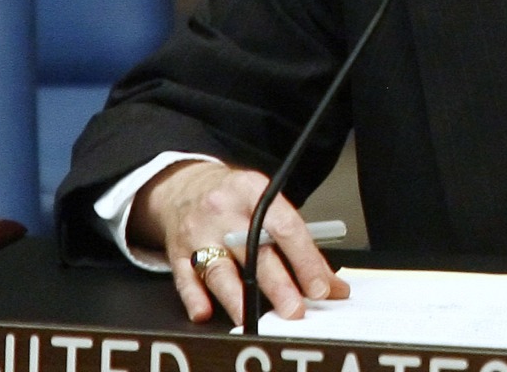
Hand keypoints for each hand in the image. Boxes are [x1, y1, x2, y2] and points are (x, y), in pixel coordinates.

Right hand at [129, 160, 348, 324]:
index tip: (320, 287)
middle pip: (255, 252)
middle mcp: (224, 212)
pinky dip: (195, 298)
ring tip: (253, 320)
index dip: (305, 260)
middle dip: (277, 286)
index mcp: (253, 191)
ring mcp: (198, 233)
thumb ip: (295, 238)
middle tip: (294, 310)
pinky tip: (205, 312)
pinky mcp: (177, 253)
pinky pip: (185, 279)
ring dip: (238, 299)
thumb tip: (328, 282)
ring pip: (220, 270)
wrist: (185, 186)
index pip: (286, 228)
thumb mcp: (266, 201)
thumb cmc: (234, 198)